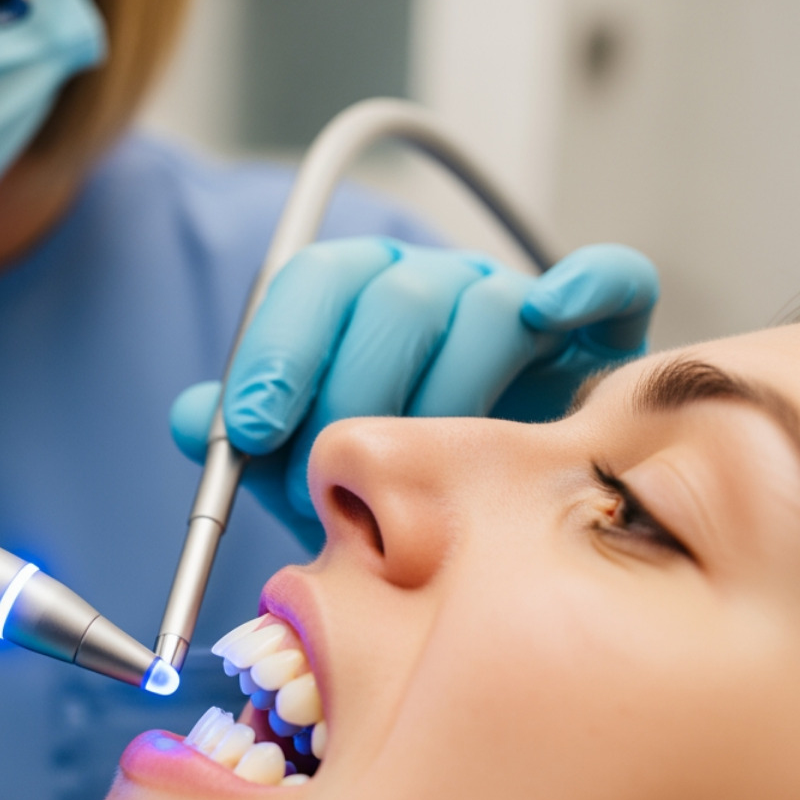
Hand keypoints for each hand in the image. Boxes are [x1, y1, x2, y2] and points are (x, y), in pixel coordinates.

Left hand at [171, 238, 657, 551]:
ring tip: (432, 474)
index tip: (253, 428)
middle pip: (392, 299)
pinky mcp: (597, 327)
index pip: (311, 285)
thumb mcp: (301, 471)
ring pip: (483, 309)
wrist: (489, 521)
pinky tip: (553, 310)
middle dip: (356, 395)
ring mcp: (512, 299)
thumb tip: (190, 420)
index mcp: (351, 298)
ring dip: (450, 397)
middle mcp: (430, 285)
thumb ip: (244, 443)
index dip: (278, 352)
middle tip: (341, 474)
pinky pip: (608, 279)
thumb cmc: (385, 490)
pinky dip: (587, 282)